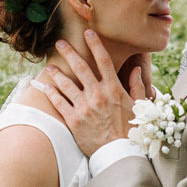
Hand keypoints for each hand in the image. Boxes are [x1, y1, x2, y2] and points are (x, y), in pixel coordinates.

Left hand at [41, 31, 147, 156]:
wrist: (119, 154)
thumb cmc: (131, 131)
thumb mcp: (139, 107)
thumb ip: (137, 87)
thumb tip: (136, 71)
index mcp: (114, 88)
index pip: (104, 60)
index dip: (95, 44)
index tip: (88, 32)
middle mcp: (97, 94)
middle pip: (81, 67)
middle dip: (69, 52)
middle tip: (60, 43)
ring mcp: (84, 107)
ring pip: (66, 84)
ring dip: (57, 73)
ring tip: (50, 66)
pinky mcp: (74, 120)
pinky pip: (59, 103)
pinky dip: (51, 93)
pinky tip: (46, 86)